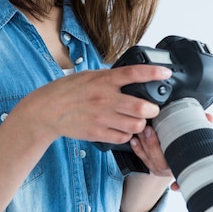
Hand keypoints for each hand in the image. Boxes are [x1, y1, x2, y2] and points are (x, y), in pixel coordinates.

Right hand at [18, 64, 172, 146]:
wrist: (47, 110)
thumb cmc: (67, 91)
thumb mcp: (89, 76)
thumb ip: (109, 78)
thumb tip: (129, 78)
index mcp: (103, 80)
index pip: (134, 74)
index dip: (153, 74)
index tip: (166, 74)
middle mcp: (105, 98)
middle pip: (141, 108)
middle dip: (152, 110)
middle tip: (151, 109)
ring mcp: (102, 118)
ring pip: (135, 126)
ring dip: (140, 124)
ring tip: (136, 121)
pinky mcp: (98, 133)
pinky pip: (123, 137)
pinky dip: (127, 135)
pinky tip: (122, 129)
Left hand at [129, 112, 212, 190]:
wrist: (182, 164)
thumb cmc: (190, 150)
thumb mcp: (198, 141)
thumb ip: (204, 129)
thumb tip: (208, 117)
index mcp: (183, 166)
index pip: (177, 165)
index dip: (173, 154)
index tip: (165, 139)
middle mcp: (170, 171)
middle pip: (159, 162)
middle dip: (153, 145)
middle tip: (149, 129)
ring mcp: (158, 170)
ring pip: (148, 159)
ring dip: (143, 143)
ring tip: (141, 129)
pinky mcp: (150, 165)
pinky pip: (142, 158)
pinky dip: (137, 149)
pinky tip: (134, 139)